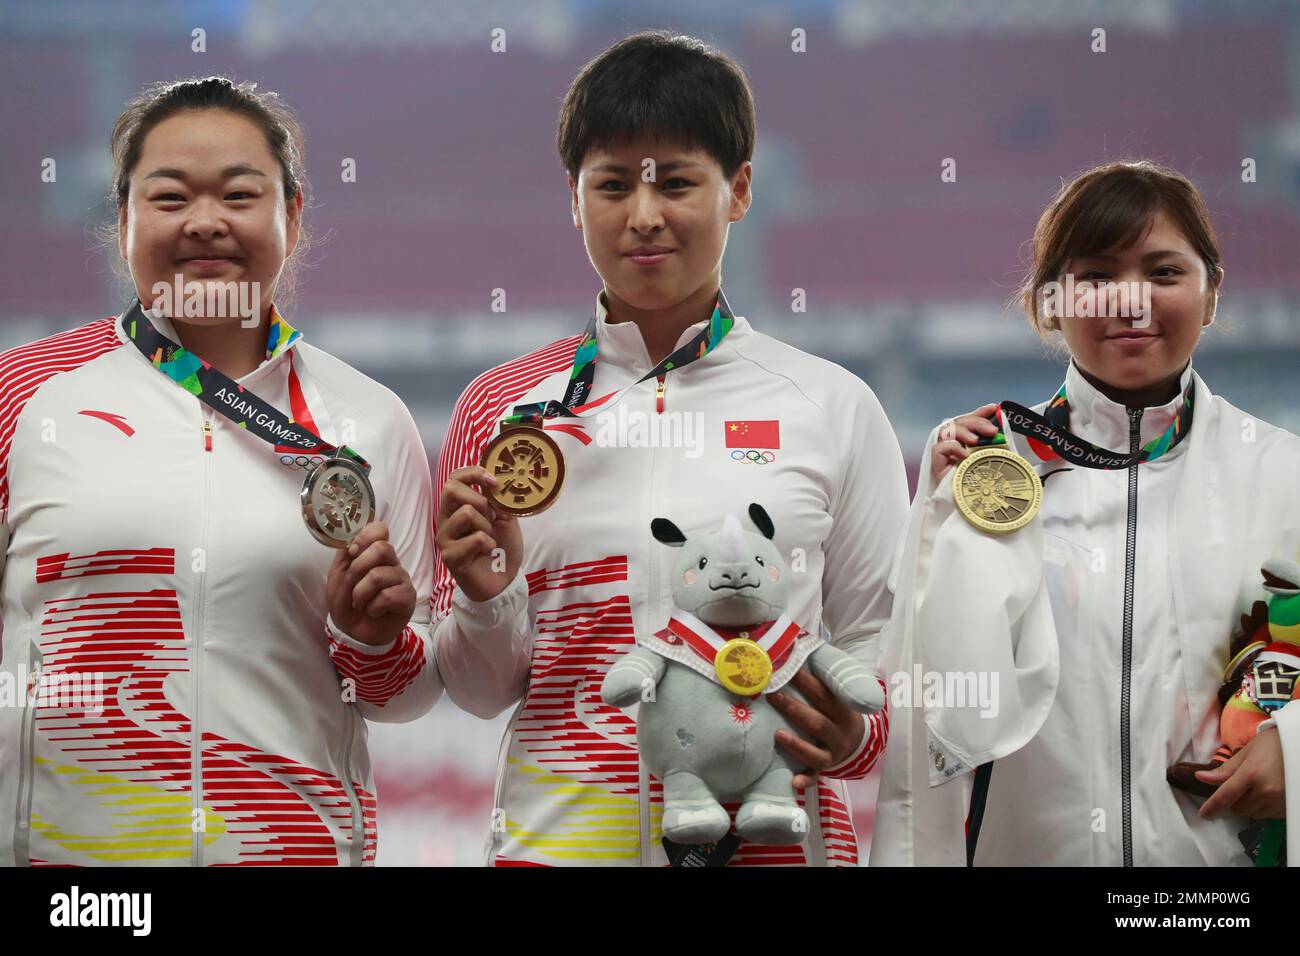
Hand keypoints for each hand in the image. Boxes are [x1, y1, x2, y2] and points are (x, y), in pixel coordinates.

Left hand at [326, 520, 416, 646]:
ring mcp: (402, 580)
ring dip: (360, 594)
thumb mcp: (338, 575)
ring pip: (379, 575)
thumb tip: (353, 538)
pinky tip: (374, 611)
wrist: (352, 632)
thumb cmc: (346, 601)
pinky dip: (373, 607)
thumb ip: (345, 553)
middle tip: (352, 584)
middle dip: (358, 569)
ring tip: (360, 604)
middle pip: (382, 548)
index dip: (365, 537)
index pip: (380, 529)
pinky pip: (388, 596)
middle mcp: (392, 563)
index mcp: (375, 553)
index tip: (352, 552)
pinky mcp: (408, 598)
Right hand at [435, 465, 522, 602]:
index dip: (473, 473)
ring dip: (487, 527)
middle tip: (493, 519)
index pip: (453, 478)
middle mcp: (446, 519)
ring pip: (466, 513)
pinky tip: (486, 553)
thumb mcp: (504, 516)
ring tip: (489, 539)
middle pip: (451, 489)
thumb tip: (496, 480)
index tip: (494, 482)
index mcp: (457, 506)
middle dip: (481, 501)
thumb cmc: (502, 547)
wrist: (504, 579)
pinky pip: (475, 538)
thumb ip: (497, 499)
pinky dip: (489, 544)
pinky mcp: (449, 556)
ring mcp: (445, 537)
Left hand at [769, 669, 866, 791]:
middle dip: (794, 709)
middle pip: (818, 722)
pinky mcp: (824, 769)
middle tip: (772, 695)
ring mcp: (832, 753)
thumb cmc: (837, 710)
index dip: (805, 681)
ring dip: (797, 745)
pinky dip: (805, 781)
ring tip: (777, 735)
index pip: (823, 694)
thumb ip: (822, 675)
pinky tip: (793, 782)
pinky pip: (815, 778)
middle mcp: (839, 733)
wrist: (858, 742)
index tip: (785, 668)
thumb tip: (795, 643)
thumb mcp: (837, 693)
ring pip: (816, 753)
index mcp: (842, 710)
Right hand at [931, 403, 1000, 484]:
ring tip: (976, 442)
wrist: (971, 508)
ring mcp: (945, 454)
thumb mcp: (994, 462)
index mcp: (968, 443)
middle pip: (960, 422)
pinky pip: (941, 447)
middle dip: (977, 422)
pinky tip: (964, 456)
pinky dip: (953, 448)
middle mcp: (955, 445)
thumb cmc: (982, 487)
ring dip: (965, 432)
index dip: (980, 412)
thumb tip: (1005, 430)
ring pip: (949, 430)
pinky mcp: (936, 463)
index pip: (971, 422)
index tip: (993, 408)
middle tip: (992, 431)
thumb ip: (997, 447)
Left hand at [1197, 727, 1286, 819]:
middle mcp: (1265, 791)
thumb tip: (1200, 777)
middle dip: (1234, 800)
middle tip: (1243, 785)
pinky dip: (1264, 807)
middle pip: (1238, 809)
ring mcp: (1279, 801)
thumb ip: (1224, 770)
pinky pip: (1268, 815)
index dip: (1212, 807)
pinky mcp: (1288, 807)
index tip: (1204, 815)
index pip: (1225, 796)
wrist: (1298, 746)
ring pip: (1252, 814)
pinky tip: (1269, 792)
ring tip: (1258, 786)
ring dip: (1250, 805)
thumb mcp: (1245, 753)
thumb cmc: (1271, 746)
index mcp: (1250, 774)